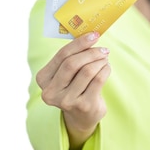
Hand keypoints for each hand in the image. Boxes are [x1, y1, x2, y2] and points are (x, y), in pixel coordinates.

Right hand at [36, 31, 110, 148]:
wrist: (82, 115)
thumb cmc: (75, 86)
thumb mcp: (67, 72)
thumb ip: (72, 56)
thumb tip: (89, 34)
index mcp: (43, 78)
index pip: (61, 55)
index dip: (79, 43)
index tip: (94, 35)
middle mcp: (51, 92)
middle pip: (72, 63)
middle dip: (91, 52)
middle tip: (103, 49)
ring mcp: (67, 101)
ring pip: (87, 71)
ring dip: (100, 61)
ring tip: (105, 58)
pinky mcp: (84, 106)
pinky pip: (98, 80)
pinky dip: (105, 70)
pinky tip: (106, 68)